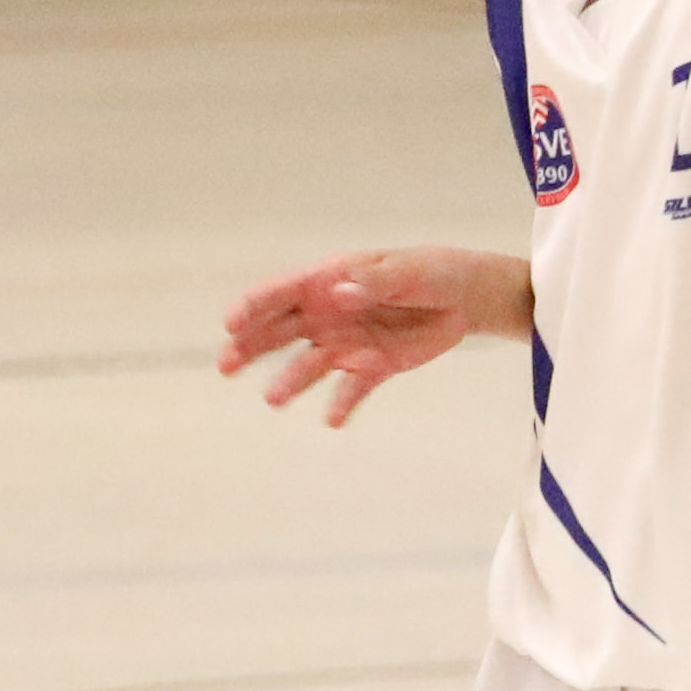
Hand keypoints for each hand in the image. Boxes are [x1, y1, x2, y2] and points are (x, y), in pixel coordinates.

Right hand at [218, 249, 495, 427]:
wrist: (464, 298)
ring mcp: (345, 344)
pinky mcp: (370, 369)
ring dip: (289, 381)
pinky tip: (332, 419)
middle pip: (277, 332)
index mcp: (327, 282)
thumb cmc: (430, 272)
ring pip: (307, 365)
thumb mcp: (408, 271)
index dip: (252, 307)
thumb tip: (340, 295)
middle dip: (248, 347)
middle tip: (225, 366)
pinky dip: (340, 405)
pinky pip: (349, 391)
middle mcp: (326, 315)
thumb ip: (375, 282)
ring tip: (273, 399)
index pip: (280, 294)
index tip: (231, 324)